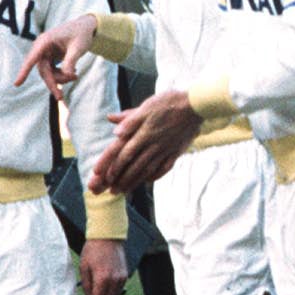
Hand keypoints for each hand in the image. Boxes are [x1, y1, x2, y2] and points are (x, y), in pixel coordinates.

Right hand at [14, 13, 98, 96]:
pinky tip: (74, 73)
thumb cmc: (81, 34)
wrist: (85, 27)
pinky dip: (62, 75)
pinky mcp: (50, 57)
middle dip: (53, 83)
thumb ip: (71, 61)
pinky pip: (52, 71)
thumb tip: (66, 75)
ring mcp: (45, 53)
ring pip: (48, 73)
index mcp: (45, 41)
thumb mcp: (79, 48)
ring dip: (60, 79)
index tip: (17, 84)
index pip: (32, 58)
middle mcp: (42, 47)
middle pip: (43, 71)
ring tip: (76, 76)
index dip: (24, 71)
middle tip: (60, 98)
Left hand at [77, 238, 127, 294]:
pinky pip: (117, 290)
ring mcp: (121, 278)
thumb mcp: (84, 268)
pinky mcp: (125, 275)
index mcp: (102, 279)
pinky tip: (102, 292)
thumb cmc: (92, 250)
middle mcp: (114, 280)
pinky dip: (110, 294)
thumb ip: (87, 286)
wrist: (108, 237)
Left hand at [87, 89, 203, 193]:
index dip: (109, 163)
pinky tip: (147, 182)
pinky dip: (154, 176)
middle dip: (118, 179)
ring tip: (123, 191)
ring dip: (133, 182)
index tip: (97, 174)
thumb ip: (130, 119)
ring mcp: (164, 151)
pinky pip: (163, 169)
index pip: (122, 152)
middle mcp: (152, 145)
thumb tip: (115, 130)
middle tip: (108, 190)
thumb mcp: (147, 106)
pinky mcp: (175, 152)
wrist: (196, 105)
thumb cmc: (169, 102)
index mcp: (142, 133)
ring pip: (146, 170)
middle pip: (132, 166)